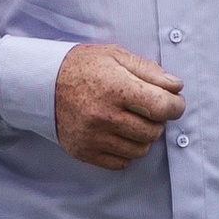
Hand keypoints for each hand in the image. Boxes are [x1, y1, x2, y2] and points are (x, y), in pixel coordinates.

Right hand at [55, 42, 184, 170]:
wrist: (42, 84)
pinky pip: (121, 163)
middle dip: (158, 121)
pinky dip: (126, 151)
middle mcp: (104, 115)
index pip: (162, 107)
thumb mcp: (116, 56)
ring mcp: (93, 137)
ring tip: (131, 121)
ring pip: (140, 150)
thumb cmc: (83, 67)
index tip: (174, 102)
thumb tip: (176, 87)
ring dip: (142, 137)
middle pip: (153, 131)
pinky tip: (118, 134)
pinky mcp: (84, 151)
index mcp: (115, 88)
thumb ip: (149, 71)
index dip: (176, 106)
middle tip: (148, 109)